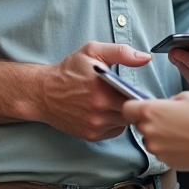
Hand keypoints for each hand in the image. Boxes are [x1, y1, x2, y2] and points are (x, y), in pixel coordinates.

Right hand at [32, 42, 151, 142]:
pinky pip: (114, 131)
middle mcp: (99, 111)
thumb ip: (121, 52)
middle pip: (131, 112)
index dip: (139, 94)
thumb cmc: (68, 71)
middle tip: (127, 94)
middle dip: (131, 104)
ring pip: (123, 123)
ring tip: (115, 102)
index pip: (136, 98)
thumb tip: (144, 58)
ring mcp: (95, 126)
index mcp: (102, 90)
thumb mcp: (92, 52)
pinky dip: (114, 123)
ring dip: (122, 113)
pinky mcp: (90, 136)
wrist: (43, 93)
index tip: (136, 89)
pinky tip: (106, 111)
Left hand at [124, 91, 188, 172]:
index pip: (126, 109)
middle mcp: (149, 131)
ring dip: (161, 137)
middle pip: (140, 125)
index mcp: (150, 112)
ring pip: (152, 141)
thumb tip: (166, 107)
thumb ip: (169, 102)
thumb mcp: (187, 96)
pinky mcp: (168, 162)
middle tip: (171, 119)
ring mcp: (157, 150)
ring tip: (182, 132)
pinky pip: (164, 153)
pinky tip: (187, 143)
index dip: (133, 107)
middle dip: (151, 122)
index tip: (142, 107)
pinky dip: (171, 149)